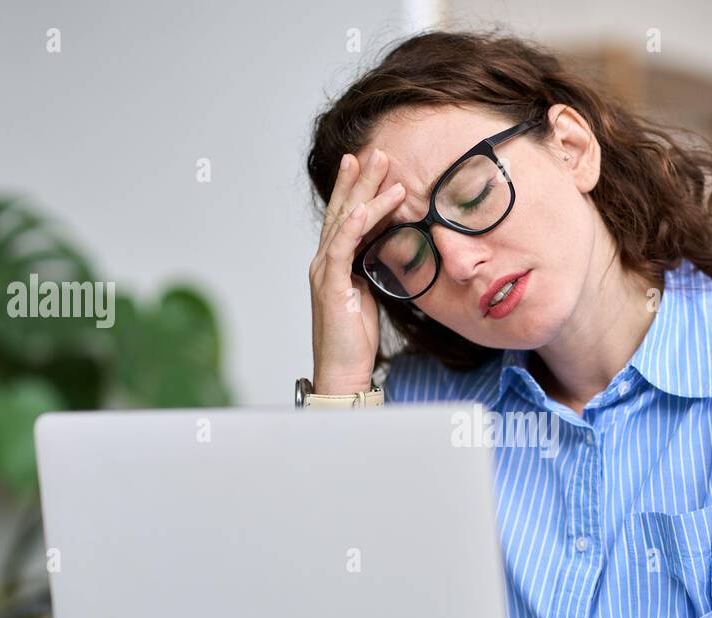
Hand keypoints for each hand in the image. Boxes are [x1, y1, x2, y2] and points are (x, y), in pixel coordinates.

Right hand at [308, 148, 405, 393]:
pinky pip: (342, 246)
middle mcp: (324, 261)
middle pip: (342, 210)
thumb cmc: (355, 339)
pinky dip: (355, 223)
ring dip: (364, 192)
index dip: (356, 189)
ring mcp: (324, 271)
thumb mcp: (367, 296)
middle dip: (359, 179)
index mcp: (333, 264)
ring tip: (383, 168)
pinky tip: (369, 206)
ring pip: (344, 222)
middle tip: (376, 152)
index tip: (370, 165)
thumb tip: (387, 250)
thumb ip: (370, 270)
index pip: (345, 218)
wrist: (342, 370)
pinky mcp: (329, 285)